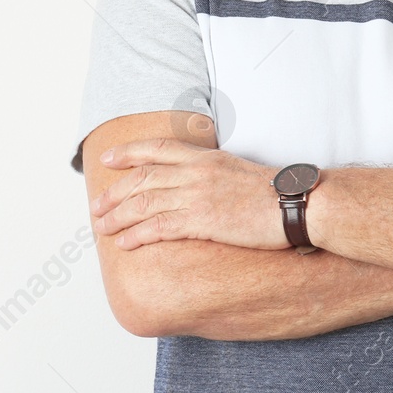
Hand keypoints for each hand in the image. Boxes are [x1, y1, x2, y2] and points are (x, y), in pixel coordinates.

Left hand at [90, 139, 286, 250]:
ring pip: (144, 203)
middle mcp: (197, 173)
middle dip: (114, 192)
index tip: (108, 158)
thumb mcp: (237, 170)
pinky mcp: (203, 221)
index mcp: (206, 157)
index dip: (128, 152)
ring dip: (118, 216)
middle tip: (96, 206)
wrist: (296, 205)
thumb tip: (195, 181)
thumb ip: (212, 171)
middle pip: (143, 177)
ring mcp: (198, 196)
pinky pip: (160, 227)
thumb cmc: (273, 193)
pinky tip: (125, 244)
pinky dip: (137, 235)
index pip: (158, 149)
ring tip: (102, 228)